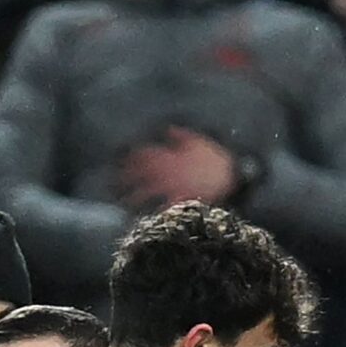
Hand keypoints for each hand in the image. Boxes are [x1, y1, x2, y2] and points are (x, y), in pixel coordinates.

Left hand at [122, 128, 237, 209]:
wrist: (233, 178)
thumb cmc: (215, 159)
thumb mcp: (197, 141)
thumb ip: (179, 135)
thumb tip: (166, 129)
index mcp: (168, 155)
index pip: (141, 154)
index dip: (129, 157)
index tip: (120, 160)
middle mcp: (165, 171)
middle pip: (138, 174)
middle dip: (123, 177)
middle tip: (112, 183)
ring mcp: (171, 188)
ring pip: (144, 193)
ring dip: (131, 196)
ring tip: (122, 201)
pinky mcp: (179, 203)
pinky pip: (160, 208)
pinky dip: (151, 212)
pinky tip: (144, 217)